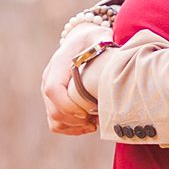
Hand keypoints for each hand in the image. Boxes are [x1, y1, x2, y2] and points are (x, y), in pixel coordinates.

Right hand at [39, 19, 104, 134]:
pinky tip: (91, 124)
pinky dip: (73, 129)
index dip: (69, 105)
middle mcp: (48, 78)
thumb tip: (121, 62)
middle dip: (79, 120)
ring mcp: (48, 93)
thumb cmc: (95, 40)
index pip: (52, 89)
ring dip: (77, 126)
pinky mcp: (53, 103)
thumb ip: (107, 49)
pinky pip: (56, 125)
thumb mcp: (101, 38)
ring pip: (55, 121)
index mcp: (58, 63)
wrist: (82, 41)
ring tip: (97, 121)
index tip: (90, 111)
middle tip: (100, 118)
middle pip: (54, 111)